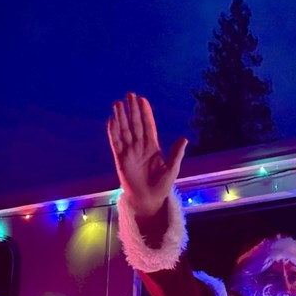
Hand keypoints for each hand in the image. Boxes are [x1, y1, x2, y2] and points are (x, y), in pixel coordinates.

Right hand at [107, 93, 186, 216]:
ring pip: (124, 131)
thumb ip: (176, 154)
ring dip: (121, 117)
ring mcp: (129, 152)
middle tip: (129, 94)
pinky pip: (115, 143)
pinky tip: (112, 121)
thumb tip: (184, 139)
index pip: (148, 126)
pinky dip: (113, 132)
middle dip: (132, 110)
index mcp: (153, 147)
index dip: (145, 113)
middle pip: (135, 124)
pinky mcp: (121, 160)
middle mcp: (140, 147)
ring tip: (117, 103)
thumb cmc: (162, 187)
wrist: (149, 201)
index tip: (142, 99)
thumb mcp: (172, 170)